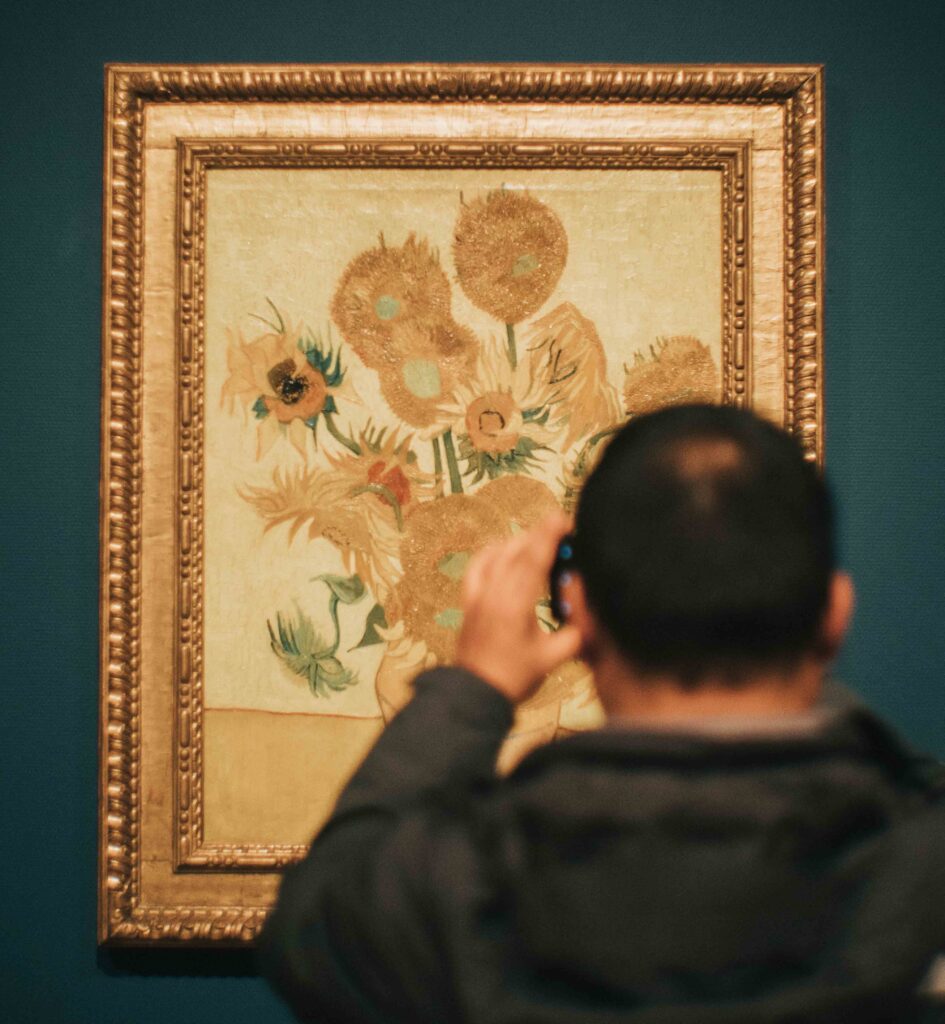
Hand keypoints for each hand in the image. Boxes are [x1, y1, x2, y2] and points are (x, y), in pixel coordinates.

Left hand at [457, 513, 581, 702]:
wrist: (476, 693)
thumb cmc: (515, 677)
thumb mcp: (554, 657)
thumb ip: (576, 633)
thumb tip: (590, 611)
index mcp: (516, 604)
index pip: (534, 559)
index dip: (549, 535)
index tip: (563, 518)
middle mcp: (494, 593)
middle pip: (517, 551)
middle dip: (539, 533)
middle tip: (560, 524)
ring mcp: (478, 595)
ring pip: (498, 554)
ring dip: (519, 541)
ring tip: (539, 538)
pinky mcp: (469, 601)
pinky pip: (477, 566)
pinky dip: (491, 552)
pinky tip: (502, 548)